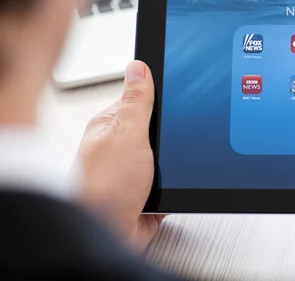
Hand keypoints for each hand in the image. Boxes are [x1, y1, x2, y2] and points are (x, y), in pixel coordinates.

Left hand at [76, 60, 164, 251]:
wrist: (107, 235)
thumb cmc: (103, 187)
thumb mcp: (126, 133)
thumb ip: (137, 101)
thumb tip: (139, 66)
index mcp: (111, 125)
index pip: (141, 98)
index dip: (163, 95)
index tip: (182, 94)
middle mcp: (121, 146)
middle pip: (159, 127)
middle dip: (172, 134)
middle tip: (175, 139)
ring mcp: (135, 170)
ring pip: (168, 155)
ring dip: (176, 162)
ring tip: (173, 166)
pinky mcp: (148, 191)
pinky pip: (172, 180)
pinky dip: (178, 183)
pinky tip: (176, 184)